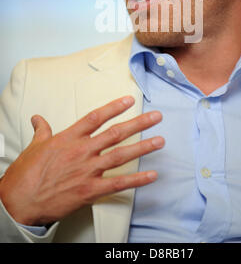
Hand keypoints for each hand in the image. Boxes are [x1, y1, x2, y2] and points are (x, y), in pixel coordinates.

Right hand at [0, 96, 163, 225]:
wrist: (20, 201)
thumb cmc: (26, 175)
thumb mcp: (34, 147)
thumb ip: (42, 130)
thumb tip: (38, 119)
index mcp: (69, 138)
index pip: (96, 117)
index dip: (115, 107)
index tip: (130, 100)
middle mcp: (82, 151)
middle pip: (116, 133)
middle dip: (138, 123)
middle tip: (156, 116)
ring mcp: (88, 170)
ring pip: (121, 154)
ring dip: (143, 147)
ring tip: (160, 140)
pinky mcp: (91, 190)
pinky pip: (118, 183)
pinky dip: (137, 180)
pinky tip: (151, 175)